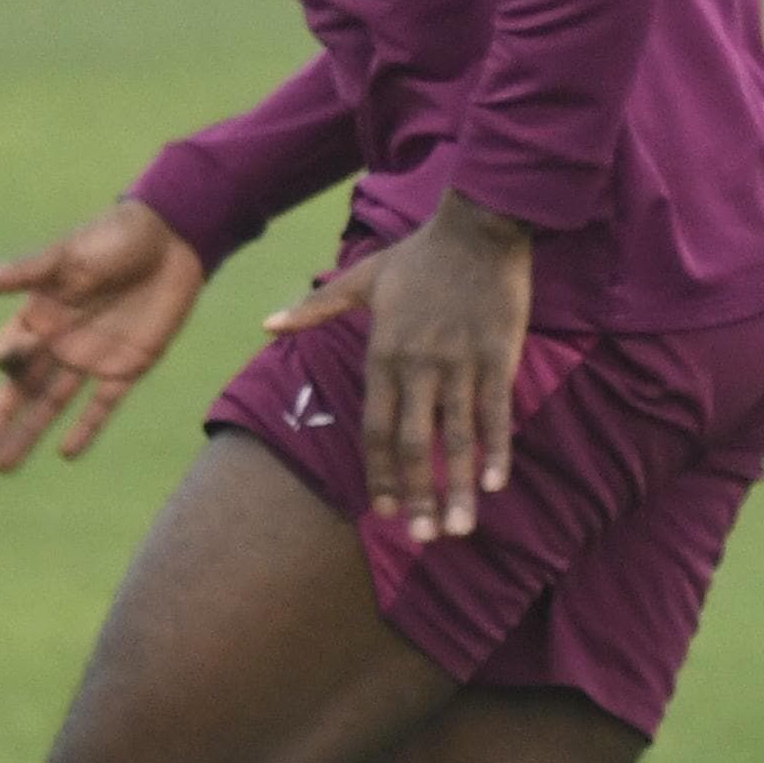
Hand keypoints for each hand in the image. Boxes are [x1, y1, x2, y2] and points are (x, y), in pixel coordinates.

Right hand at [0, 201, 205, 471]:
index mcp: (40, 313)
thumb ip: (23, 274)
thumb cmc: (115, 237)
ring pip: (54, 404)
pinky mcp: (127, 367)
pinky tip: (66, 454)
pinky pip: (102, 405)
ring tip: (2, 466)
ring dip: (29, 433)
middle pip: (24, 387)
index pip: (14, 350)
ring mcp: (92, 357)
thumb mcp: (68, 257)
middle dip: (1, 417)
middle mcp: (59, 340)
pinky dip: (86, 428)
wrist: (173, 238)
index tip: (9, 358)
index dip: (10, 358)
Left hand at [268, 191, 530, 537]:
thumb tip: (265, 324)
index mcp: (382, 353)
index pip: (374, 429)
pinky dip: (497, 449)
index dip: (379, 475)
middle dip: (419, 496)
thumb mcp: (362, 279)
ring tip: (461, 527)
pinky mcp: (498, 354)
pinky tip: (496, 484)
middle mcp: (418, 365)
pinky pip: (495, 411)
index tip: (385, 512)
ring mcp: (459, 362)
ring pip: (456, 438)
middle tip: (424, 539)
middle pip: (412, 445)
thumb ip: (314, 308)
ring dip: (459, 487)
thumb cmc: (421, 255)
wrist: (479, 223)